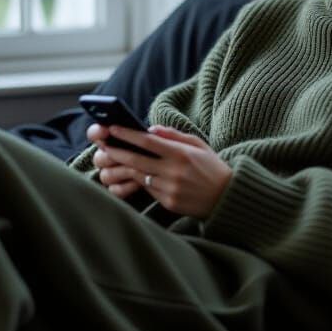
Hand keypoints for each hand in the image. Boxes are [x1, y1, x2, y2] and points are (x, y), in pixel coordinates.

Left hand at [87, 123, 232, 218]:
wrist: (226, 197)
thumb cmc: (212, 167)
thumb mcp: (198, 145)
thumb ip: (174, 135)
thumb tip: (151, 129)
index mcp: (182, 154)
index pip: (148, 142)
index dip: (127, 134)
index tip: (113, 128)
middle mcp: (174, 172)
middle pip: (137, 160)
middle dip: (117, 151)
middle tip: (104, 145)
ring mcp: (170, 189)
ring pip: (139, 176)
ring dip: (124, 167)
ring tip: (113, 159)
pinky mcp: (168, 202)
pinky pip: (148, 189)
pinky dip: (141, 180)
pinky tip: (134, 173)